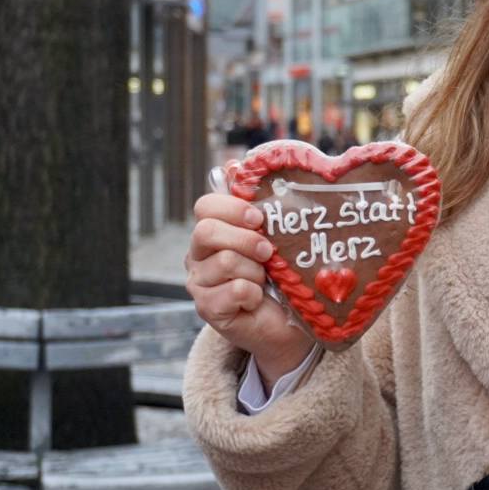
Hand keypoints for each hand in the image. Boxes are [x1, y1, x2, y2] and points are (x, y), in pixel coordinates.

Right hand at [185, 192, 310, 382]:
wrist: (290, 324)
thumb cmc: (282, 277)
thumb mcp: (275, 236)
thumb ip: (255, 204)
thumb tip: (232, 165)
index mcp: (212, 231)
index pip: (205, 206)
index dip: (234, 208)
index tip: (260, 219)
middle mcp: (198, 255)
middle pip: (207, 231)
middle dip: (246, 240)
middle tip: (269, 253)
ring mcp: (199, 283)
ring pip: (224, 262)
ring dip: (254, 271)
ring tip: (265, 280)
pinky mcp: (207, 309)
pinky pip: (234, 290)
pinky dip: (253, 294)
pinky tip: (257, 300)